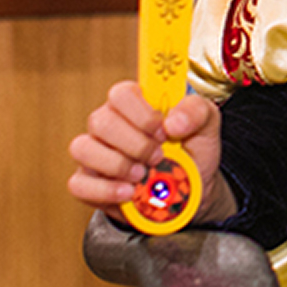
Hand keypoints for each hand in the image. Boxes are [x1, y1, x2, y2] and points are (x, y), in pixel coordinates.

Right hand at [66, 81, 225, 219]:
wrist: (192, 191)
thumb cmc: (193, 150)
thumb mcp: (207, 124)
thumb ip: (196, 111)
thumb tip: (173, 121)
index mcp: (134, 103)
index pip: (121, 93)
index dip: (142, 113)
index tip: (164, 130)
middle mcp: (108, 123)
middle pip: (101, 121)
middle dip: (135, 144)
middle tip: (158, 156)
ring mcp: (95, 153)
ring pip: (83, 149)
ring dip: (118, 165)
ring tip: (143, 175)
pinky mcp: (89, 182)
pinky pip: (79, 184)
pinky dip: (105, 190)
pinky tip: (129, 192)